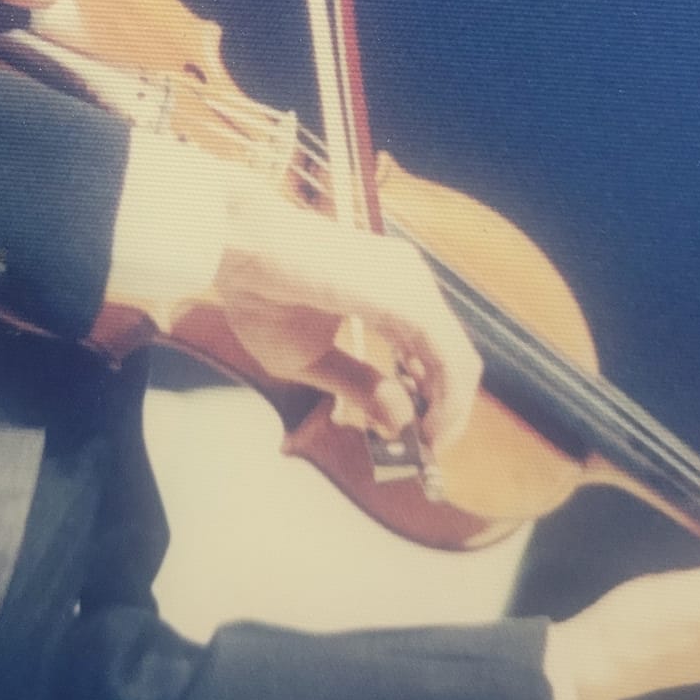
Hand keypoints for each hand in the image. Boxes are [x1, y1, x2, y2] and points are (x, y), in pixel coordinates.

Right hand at [211, 184, 481, 452]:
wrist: (240, 249)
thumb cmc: (263, 294)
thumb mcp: (311, 359)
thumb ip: (358, 385)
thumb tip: (401, 421)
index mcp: (390, 289)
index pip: (434, 349)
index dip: (433, 397)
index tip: (416, 435)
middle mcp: (410, 282)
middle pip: (453, 358)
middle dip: (445, 411)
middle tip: (424, 449)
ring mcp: (413, 287)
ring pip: (459, 363)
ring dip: (449, 413)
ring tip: (424, 445)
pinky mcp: (409, 299)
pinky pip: (448, 361)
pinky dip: (446, 402)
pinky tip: (426, 428)